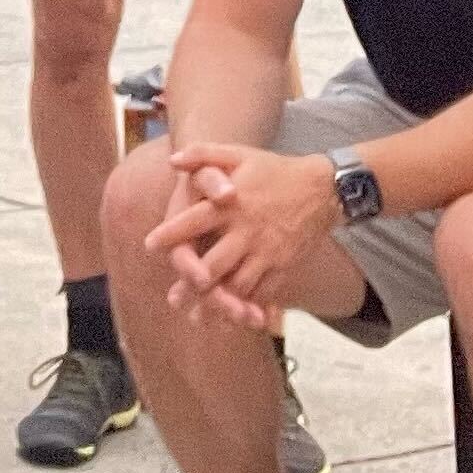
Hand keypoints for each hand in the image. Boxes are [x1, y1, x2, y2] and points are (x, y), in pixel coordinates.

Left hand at [146, 143, 337, 331]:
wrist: (323, 188)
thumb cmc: (274, 170)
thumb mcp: (239, 154)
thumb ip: (204, 154)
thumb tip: (172, 160)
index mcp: (232, 204)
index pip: (196, 221)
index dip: (172, 234)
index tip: (150, 245)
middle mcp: (247, 231)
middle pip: (215, 265)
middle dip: (192, 285)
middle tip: (173, 298)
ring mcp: (267, 252)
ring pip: (238, 286)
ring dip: (217, 304)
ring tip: (197, 317)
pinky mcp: (283, 266)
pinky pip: (263, 293)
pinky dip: (246, 308)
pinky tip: (231, 318)